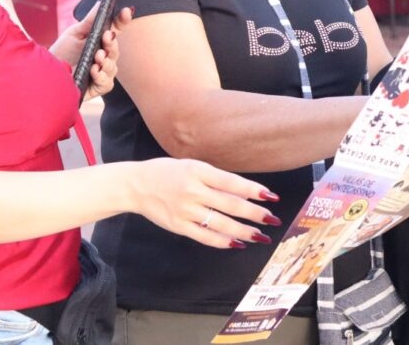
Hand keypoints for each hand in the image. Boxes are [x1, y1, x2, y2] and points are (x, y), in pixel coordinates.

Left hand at [51, 6, 132, 99]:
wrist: (45, 74)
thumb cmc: (61, 53)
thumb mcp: (75, 33)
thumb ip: (90, 19)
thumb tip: (103, 1)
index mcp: (99, 42)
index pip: (116, 30)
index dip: (123, 20)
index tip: (126, 11)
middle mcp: (103, 57)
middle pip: (116, 49)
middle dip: (113, 43)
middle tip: (107, 37)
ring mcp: (101, 72)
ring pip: (113, 66)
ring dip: (106, 61)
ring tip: (97, 57)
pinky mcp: (97, 87)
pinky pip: (107, 82)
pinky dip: (102, 76)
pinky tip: (94, 71)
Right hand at [128, 158, 281, 248]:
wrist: (135, 185)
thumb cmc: (168, 172)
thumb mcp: (193, 165)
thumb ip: (215, 178)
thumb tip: (245, 192)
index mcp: (198, 171)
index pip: (232, 182)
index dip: (253, 190)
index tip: (272, 197)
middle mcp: (193, 191)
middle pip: (229, 204)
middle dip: (254, 214)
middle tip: (273, 220)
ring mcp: (185, 210)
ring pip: (220, 223)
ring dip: (243, 231)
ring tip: (260, 235)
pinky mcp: (178, 226)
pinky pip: (204, 236)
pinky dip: (222, 241)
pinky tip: (237, 243)